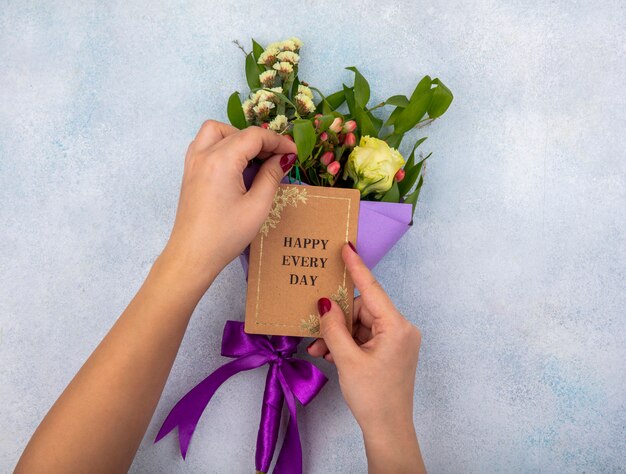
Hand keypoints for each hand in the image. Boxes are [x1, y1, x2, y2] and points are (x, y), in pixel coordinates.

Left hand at [160, 120, 296, 290]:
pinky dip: (223, 145)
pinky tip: (236, 166)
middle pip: (237, 132)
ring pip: (216, 132)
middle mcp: (203, 154)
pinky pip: (205, 144)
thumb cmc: (225, 235)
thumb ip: (271, 176)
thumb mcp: (257, 206)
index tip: (293, 152)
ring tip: (255, 159)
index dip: (278, 141)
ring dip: (238, 138)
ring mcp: (193, 162)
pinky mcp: (189, 172)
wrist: (192, 255)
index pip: (254, 136)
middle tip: (278, 159)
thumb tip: (284, 158)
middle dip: (261, 140)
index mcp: (221, 160)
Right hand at [308, 243, 424, 472]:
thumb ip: (334, 328)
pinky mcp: (390, 351)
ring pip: (359, 325)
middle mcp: (400, 329)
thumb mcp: (347, 360)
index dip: (356, 268)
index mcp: (397, 327)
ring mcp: (396, 340)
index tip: (346, 247)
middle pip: (361, 309)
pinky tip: (328, 355)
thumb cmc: (373, 397)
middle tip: (313, 327)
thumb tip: (324, 305)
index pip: (372, 289)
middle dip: (336, 319)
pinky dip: (346, 344)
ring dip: (337, 335)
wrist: (388, 430)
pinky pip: (363, 338)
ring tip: (318, 349)